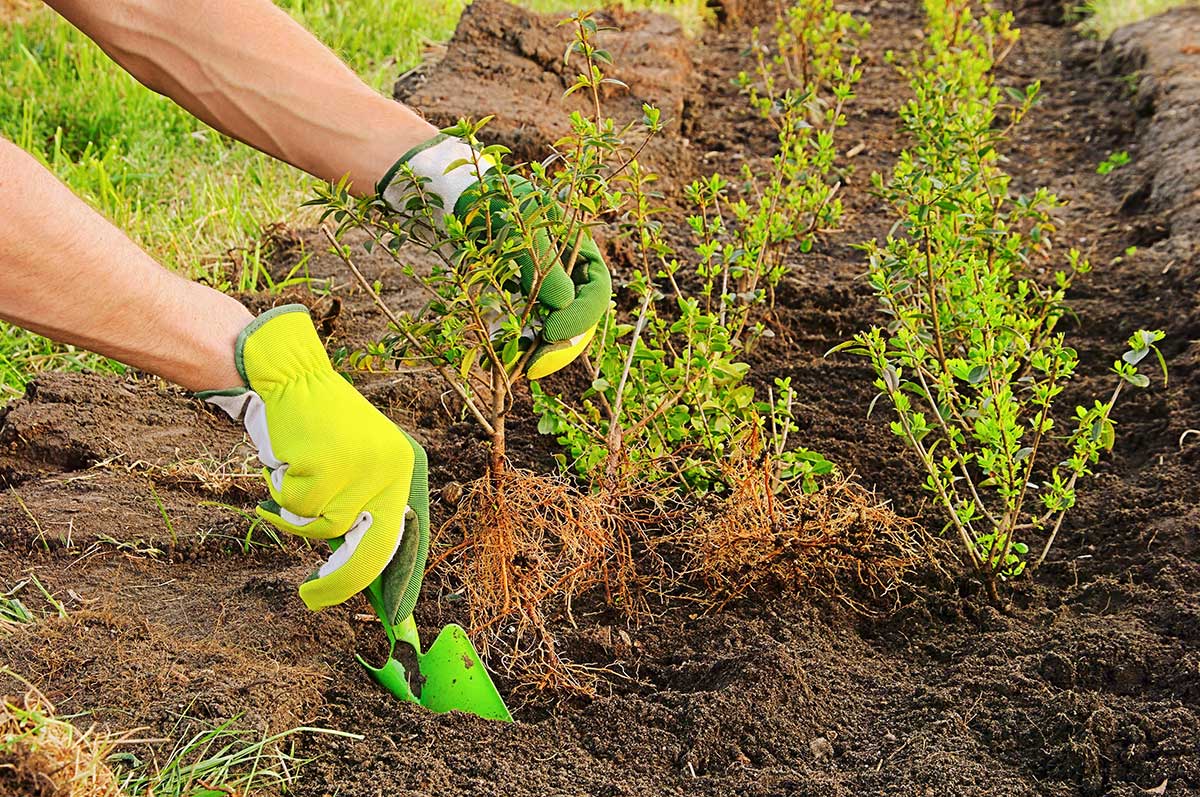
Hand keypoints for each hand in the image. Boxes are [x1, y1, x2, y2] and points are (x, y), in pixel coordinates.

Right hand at [200, 305, 428, 623]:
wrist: (286, 376)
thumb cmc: (313, 427)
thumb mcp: (354, 462)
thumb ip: (362, 505)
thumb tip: (364, 569)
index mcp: (404, 467)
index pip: (405, 536)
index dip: (398, 581)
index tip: (393, 617)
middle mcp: (392, 467)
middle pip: (372, 548)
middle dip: (341, 581)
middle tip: (311, 598)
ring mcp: (362, 467)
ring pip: (324, 527)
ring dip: (297, 512)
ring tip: (295, 474)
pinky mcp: (328, 465)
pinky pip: (298, 507)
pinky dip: (281, 494)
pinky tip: (284, 461)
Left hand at [377, 134, 611, 378]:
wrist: (466, 198)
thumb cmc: (498, 202)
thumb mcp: (522, 227)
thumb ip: (543, 264)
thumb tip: (563, 305)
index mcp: (584, 254)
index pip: (595, 295)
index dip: (578, 319)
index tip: (550, 333)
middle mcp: (573, 276)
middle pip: (580, 320)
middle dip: (560, 346)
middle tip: (534, 367)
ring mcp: (550, 290)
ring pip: (556, 329)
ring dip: (537, 351)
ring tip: (511, 367)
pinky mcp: (526, 300)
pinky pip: (529, 328)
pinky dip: (516, 343)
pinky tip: (495, 353)